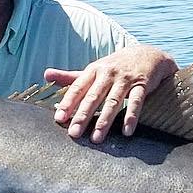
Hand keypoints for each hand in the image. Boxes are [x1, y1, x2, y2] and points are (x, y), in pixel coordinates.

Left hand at [44, 44, 177, 142]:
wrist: (146, 53)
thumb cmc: (114, 66)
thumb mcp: (93, 69)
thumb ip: (70, 76)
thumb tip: (45, 74)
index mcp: (93, 70)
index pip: (78, 88)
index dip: (68, 103)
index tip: (59, 118)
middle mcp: (108, 73)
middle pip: (93, 96)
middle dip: (83, 115)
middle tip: (74, 133)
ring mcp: (125, 79)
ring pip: (113, 101)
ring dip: (105, 120)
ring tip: (97, 138)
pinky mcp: (142, 84)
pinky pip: (136, 102)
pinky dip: (131, 117)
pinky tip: (126, 132)